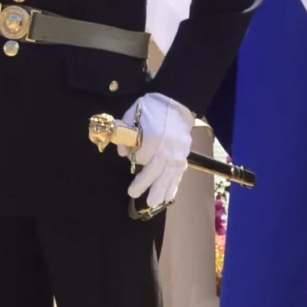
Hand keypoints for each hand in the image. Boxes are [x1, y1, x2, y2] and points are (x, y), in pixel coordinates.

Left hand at [121, 93, 192, 210]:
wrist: (177, 103)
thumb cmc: (152, 109)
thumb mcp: (133, 114)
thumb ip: (125, 133)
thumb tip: (122, 153)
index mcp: (155, 137)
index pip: (142, 156)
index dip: (135, 158)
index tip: (131, 155)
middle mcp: (168, 148)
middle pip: (155, 170)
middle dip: (144, 183)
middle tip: (133, 194)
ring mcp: (178, 154)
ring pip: (169, 176)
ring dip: (160, 190)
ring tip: (153, 203)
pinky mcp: (184, 156)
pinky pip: (179, 174)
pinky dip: (173, 186)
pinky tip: (168, 197)